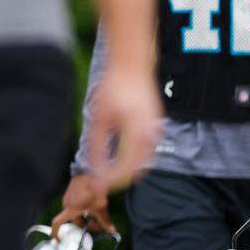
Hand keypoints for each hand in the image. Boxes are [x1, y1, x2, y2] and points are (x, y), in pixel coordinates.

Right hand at [51, 173, 112, 235]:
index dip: (55, 233)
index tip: (58, 240)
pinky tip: (94, 203)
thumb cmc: (94, 187)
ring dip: (86, 215)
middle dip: (86, 224)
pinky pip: (76, 204)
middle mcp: (67, 203)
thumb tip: (111, 230)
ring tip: (98, 212)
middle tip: (98, 225)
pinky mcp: (72, 192)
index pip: (57, 223)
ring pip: (76, 212)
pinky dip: (84, 207)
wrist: (93, 170)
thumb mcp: (101, 207)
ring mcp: (69, 197)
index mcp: (70, 209)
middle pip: (74, 220)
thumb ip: (105, 221)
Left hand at [84, 65, 162, 188]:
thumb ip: (96, 145)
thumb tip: (93, 169)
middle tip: (101, 181)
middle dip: (119, 179)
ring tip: (107, 171)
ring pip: (144, 163)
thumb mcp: (99, 117)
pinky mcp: (157, 127)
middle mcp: (151, 134)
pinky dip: (135, 159)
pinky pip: (147, 152)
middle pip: (137, 171)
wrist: (132, 65)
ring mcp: (156, 131)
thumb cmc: (114, 87)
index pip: (125, 169)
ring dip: (127, 170)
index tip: (96, 183)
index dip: (110, 180)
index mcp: (136, 132)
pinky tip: (119, 157)